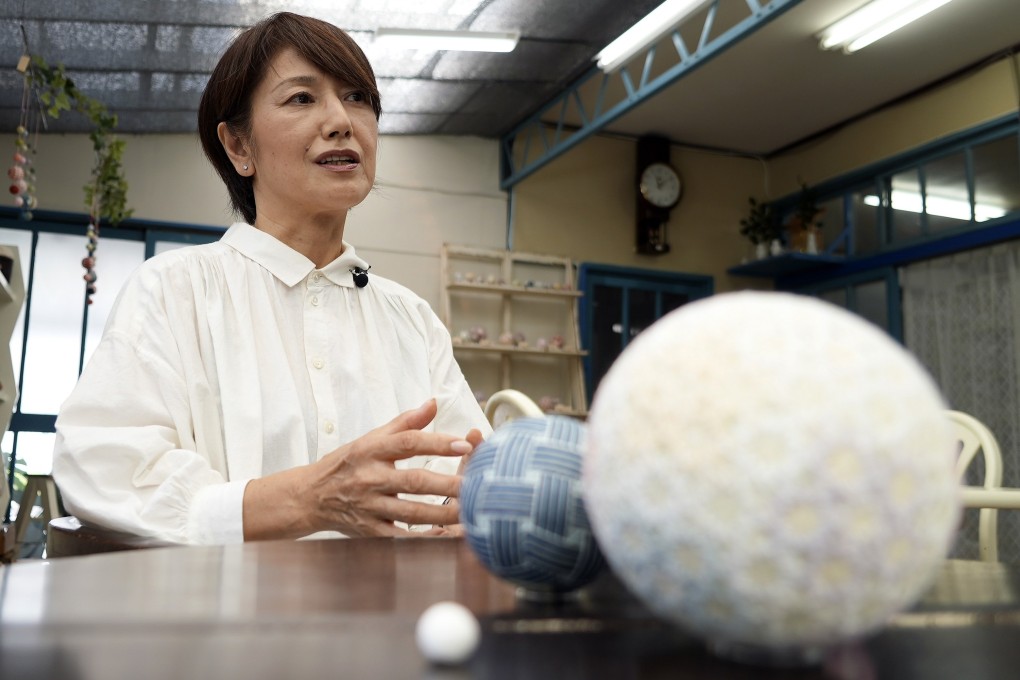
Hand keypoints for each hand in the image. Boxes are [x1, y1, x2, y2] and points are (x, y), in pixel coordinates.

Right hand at [242, 399, 473, 539]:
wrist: (309, 496)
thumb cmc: (347, 464)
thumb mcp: (371, 438)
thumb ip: (405, 422)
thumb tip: (433, 403)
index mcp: (371, 450)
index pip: (408, 443)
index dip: (437, 443)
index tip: (465, 444)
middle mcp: (370, 478)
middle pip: (414, 481)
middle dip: (447, 484)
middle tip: (476, 484)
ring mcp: (369, 507)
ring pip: (411, 512)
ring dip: (442, 513)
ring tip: (470, 511)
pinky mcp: (369, 530)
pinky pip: (399, 537)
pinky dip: (422, 538)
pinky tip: (445, 535)